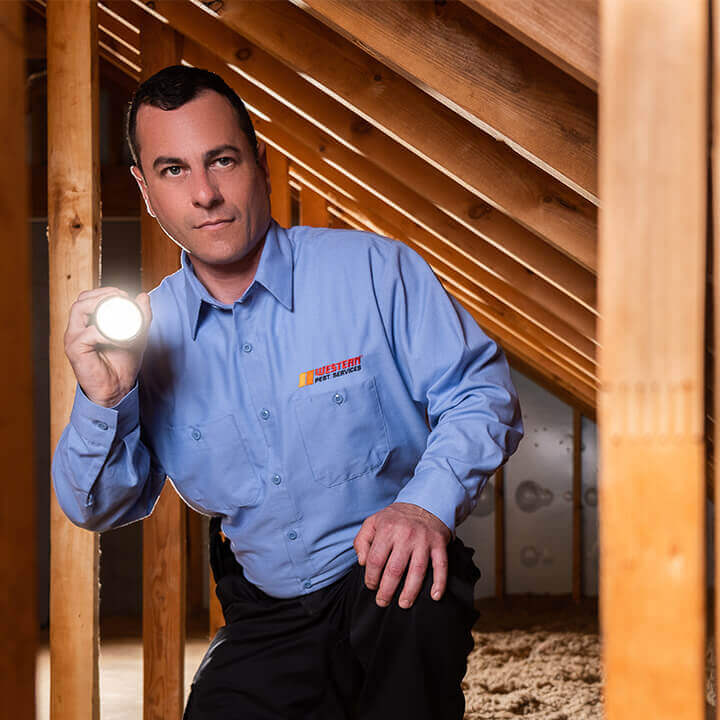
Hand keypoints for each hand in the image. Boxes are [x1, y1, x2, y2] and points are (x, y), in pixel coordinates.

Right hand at [64, 287, 152, 407]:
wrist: (118, 389)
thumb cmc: (123, 363)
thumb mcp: (137, 335)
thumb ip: (142, 316)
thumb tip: (143, 296)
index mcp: (87, 324)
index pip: (88, 298)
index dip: (105, 291)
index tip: (124, 294)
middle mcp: (77, 329)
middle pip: (81, 300)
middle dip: (102, 294)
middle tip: (122, 298)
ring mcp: (73, 338)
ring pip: (79, 309)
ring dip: (102, 306)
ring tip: (121, 314)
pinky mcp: (75, 349)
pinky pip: (89, 333)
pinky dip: (107, 332)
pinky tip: (121, 339)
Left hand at [353, 502, 450, 608]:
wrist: (424, 502)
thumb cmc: (396, 518)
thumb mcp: (373, 522)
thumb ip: (362, 541)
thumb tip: (362, 562)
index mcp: (387, 529)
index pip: (375, 559)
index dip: (371, 577)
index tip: (371, 586)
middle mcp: (406, 535)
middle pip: (394, 569)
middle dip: (387, 590)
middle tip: (382, 602)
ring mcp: (424, 540)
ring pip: (417, 571)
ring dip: (410, 592)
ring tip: (403, 604)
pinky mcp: (439, 544)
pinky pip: (441, 566)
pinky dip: (439, 582)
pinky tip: (435, 596)